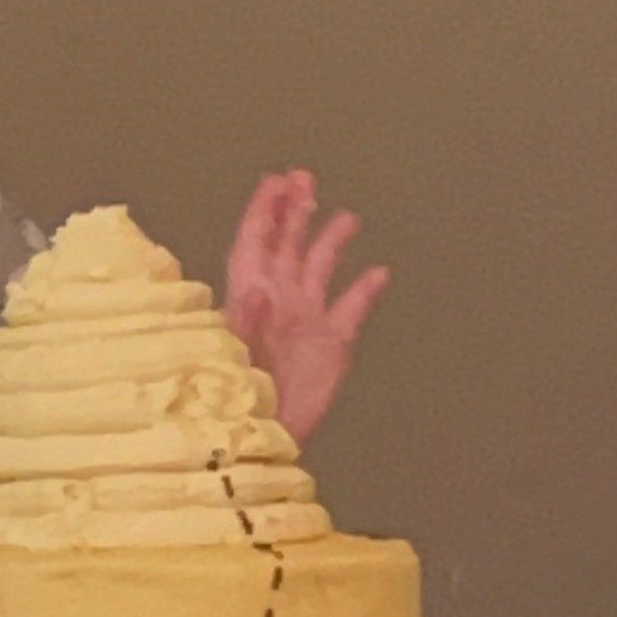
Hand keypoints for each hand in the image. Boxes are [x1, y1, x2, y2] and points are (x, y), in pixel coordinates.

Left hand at [224, 170, 388, 446]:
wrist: (265, 439)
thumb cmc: (239, 400)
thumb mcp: (236, 359)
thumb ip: (246, 322)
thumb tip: (258, 287)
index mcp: (250, 297)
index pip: (255, 242)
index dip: (264, 210)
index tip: (277, 180)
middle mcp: (278, 301)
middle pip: (287, 246)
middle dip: (295, 211)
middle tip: (306, 177)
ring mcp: (306, 320)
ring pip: (320, 269)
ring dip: (331, 241)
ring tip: (348, 217)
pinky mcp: (333, 344)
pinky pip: (351, 309)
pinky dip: (365, 289)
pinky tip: (379, 272)